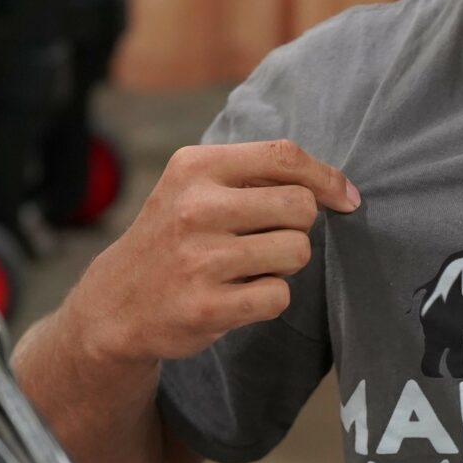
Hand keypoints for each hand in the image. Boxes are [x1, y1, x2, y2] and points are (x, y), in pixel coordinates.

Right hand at [73, 139, 358, 365]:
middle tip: (268, 238)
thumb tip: (339, 189)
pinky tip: (238, 295)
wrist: (117, 303)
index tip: (345, 198)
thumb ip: (256, 176)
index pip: (284, 156)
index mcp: (195, 168)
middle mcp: (196, 208)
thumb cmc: (174, 238)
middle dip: (298, 226)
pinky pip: (279, 296)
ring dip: (284, 264)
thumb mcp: (196, 188)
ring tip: (247, 268)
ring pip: (297, 252)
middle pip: (301, 207)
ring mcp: (200, 259)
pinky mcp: (208, 306)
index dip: (327, 177)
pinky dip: (270, 298)